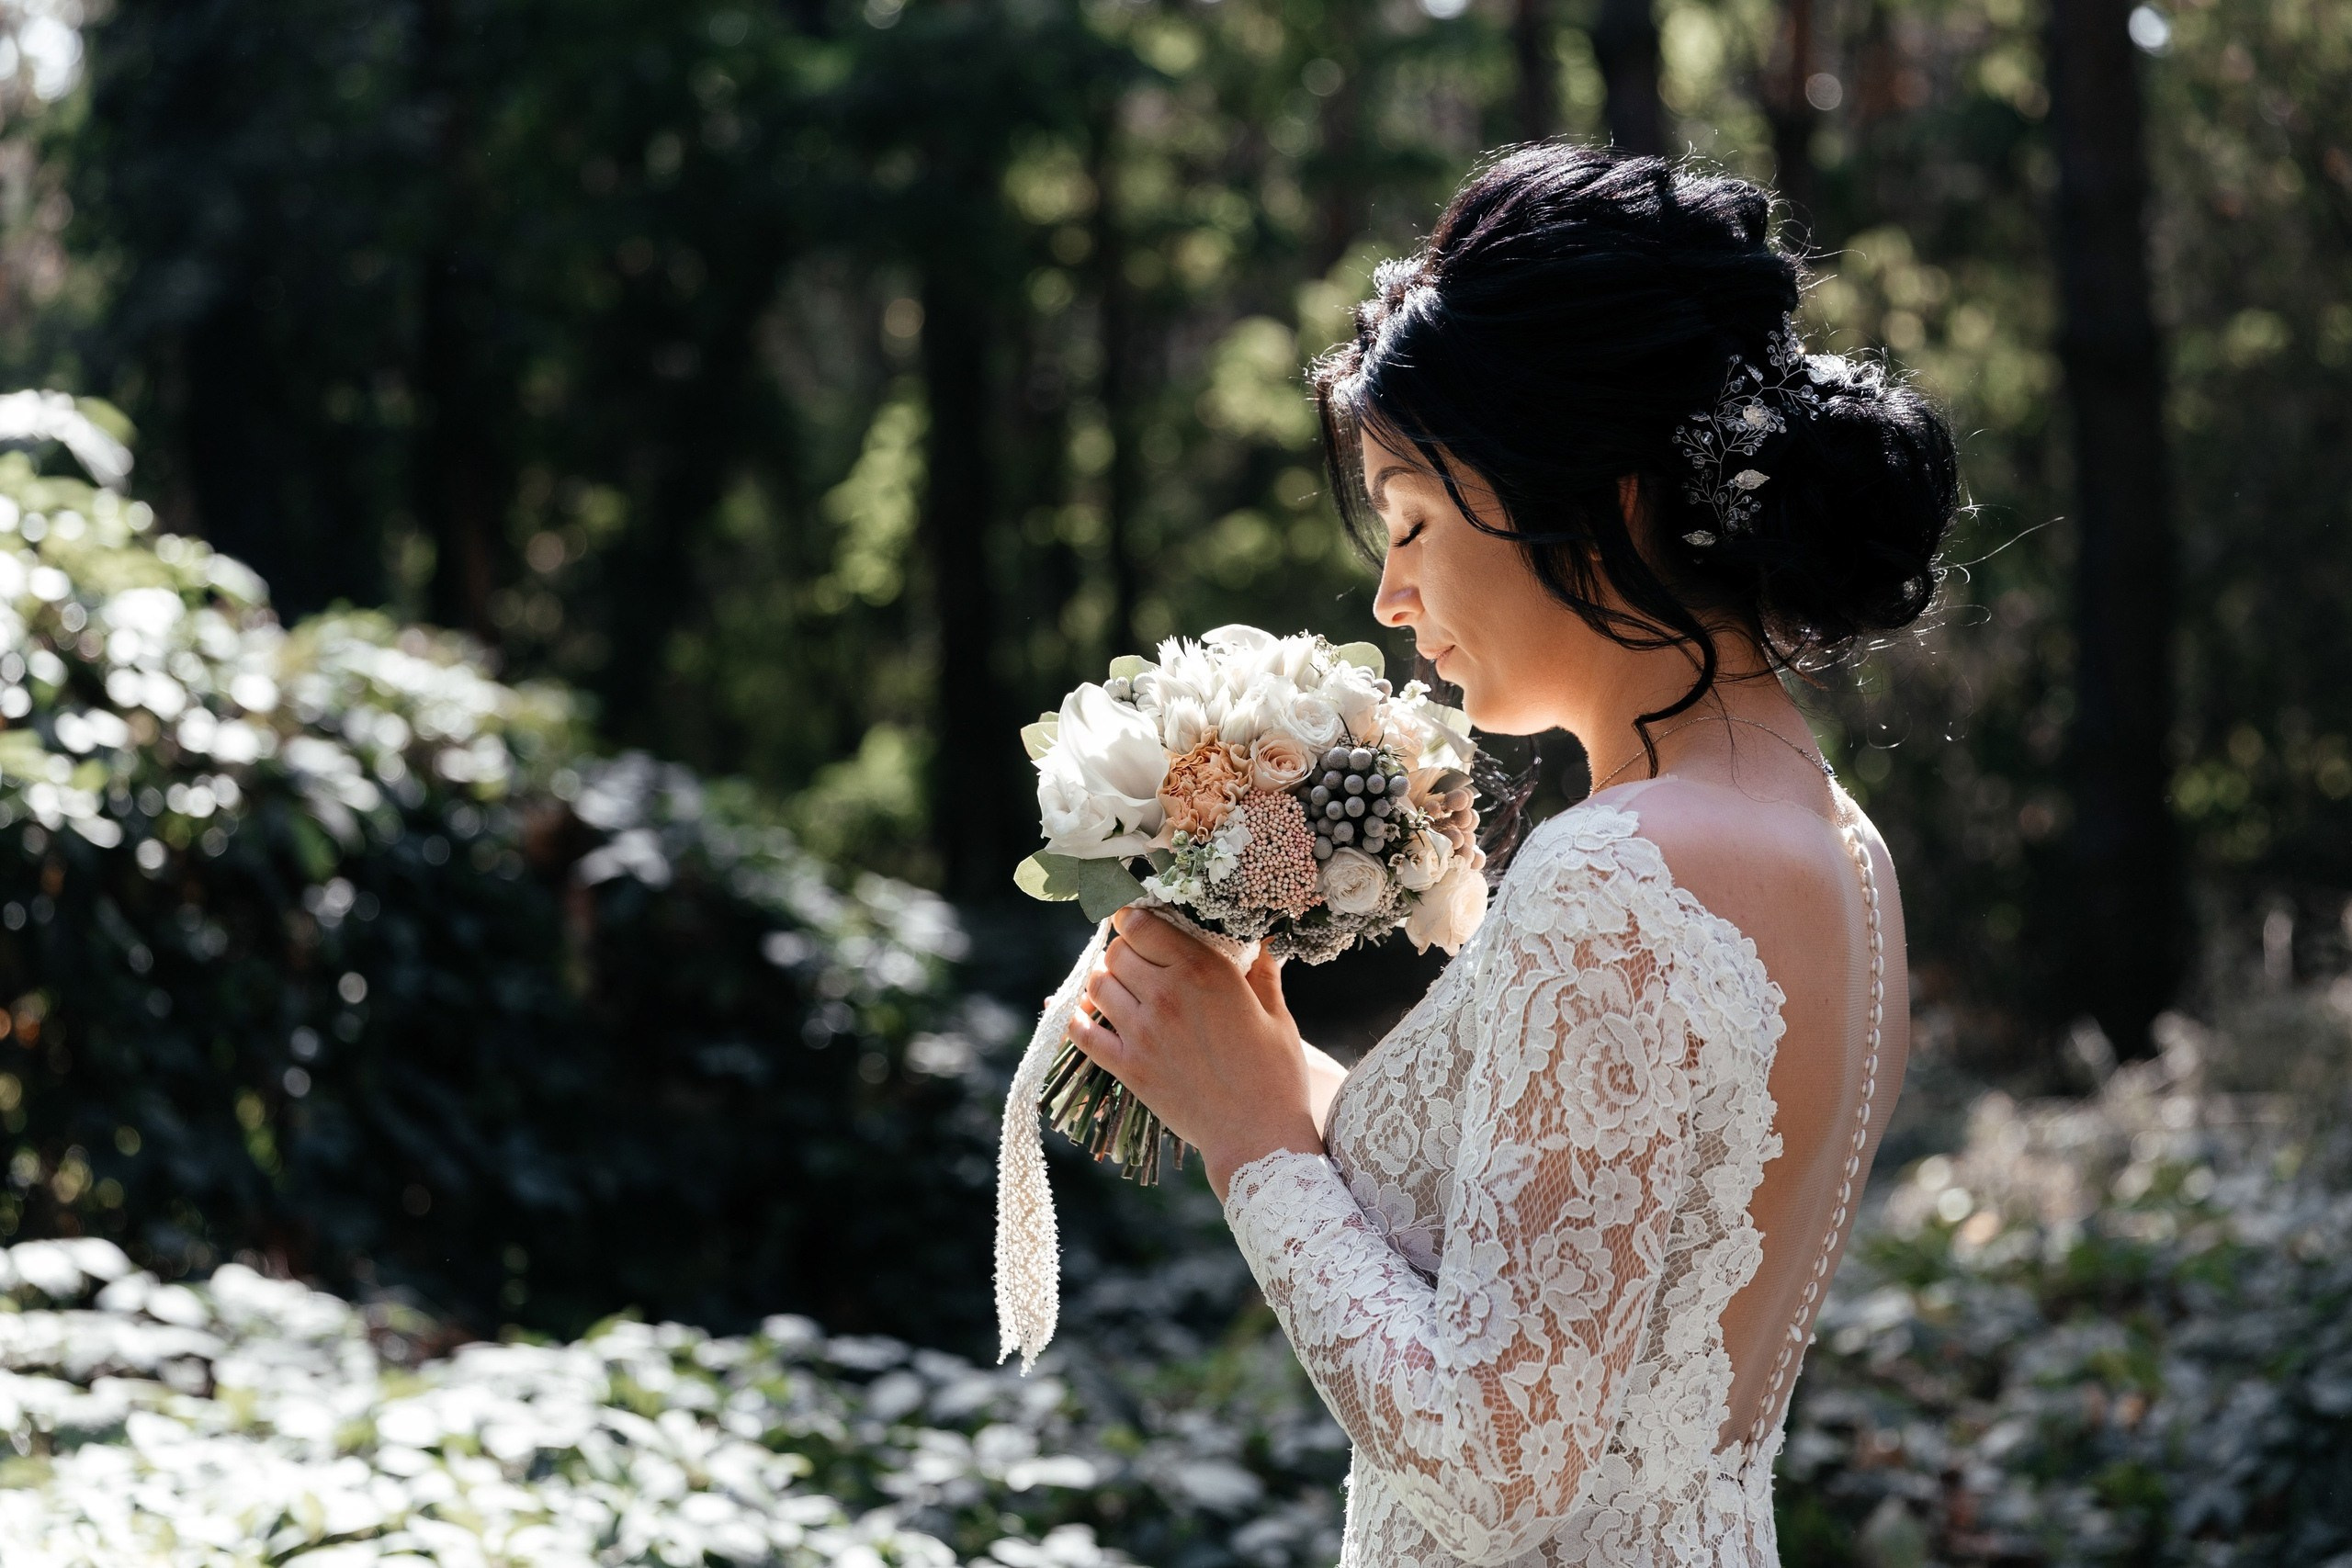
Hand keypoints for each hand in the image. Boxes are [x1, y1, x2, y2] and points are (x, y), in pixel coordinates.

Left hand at [1071, 908, 1324, 1198]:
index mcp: (1205, 970)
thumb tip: (1263, 938)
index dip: (1133, 918)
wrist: (1257, 1137)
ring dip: (1103, 982)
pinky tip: (1087, 1016)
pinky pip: (1082, 1033)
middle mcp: (1167, 994)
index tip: (1136, 921)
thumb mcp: (1276, 1014)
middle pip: (1116, 952)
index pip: (1142, 924)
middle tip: (1135, 960)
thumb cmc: (1276, 1074)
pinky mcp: (1128, 1067)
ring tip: (1119, 988)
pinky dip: (1079, 1020)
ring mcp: (1142, 1032)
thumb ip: (1262, 970)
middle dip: (1122, 951)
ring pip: (1096, 986)